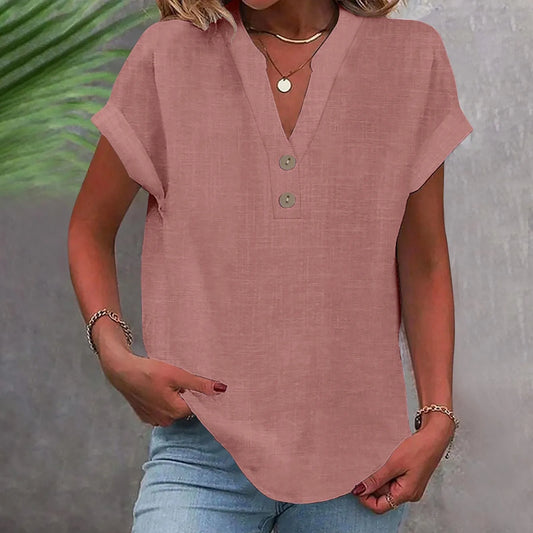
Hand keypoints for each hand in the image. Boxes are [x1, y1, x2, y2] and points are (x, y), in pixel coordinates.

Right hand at [99, 349, 226, 425]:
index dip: (201, 394)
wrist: (121, 371)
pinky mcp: (146, 416)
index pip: (198, 406)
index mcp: (175, 412)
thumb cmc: (149, 371)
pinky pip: (162, 410)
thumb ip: (199, 384)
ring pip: (173, 409)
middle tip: (182, 379)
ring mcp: (154, 420)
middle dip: (187, 395)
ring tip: (170, 382)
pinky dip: (164, 400)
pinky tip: (160, 388)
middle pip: (186, 408)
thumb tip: (221, 389)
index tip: (201, 384)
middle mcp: (165, 420)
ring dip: (175, 398)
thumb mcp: (177, 374)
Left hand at [351, 417, 454, 513]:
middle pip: (383, 498)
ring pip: (387, 488)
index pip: (380, 507)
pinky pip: (393, 481)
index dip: (365, 499)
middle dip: (371, 487)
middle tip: (361, 471)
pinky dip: (385, 474)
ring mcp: (410, 486)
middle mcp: (409, 494)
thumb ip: (377, 479)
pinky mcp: (410, 478)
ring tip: (374, 463)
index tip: (355, 487)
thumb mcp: (393, 464)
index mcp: (406, 494)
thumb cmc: (418, 449)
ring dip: (378, 479)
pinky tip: (382, 463)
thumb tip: (360, 490)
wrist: (434, 437)